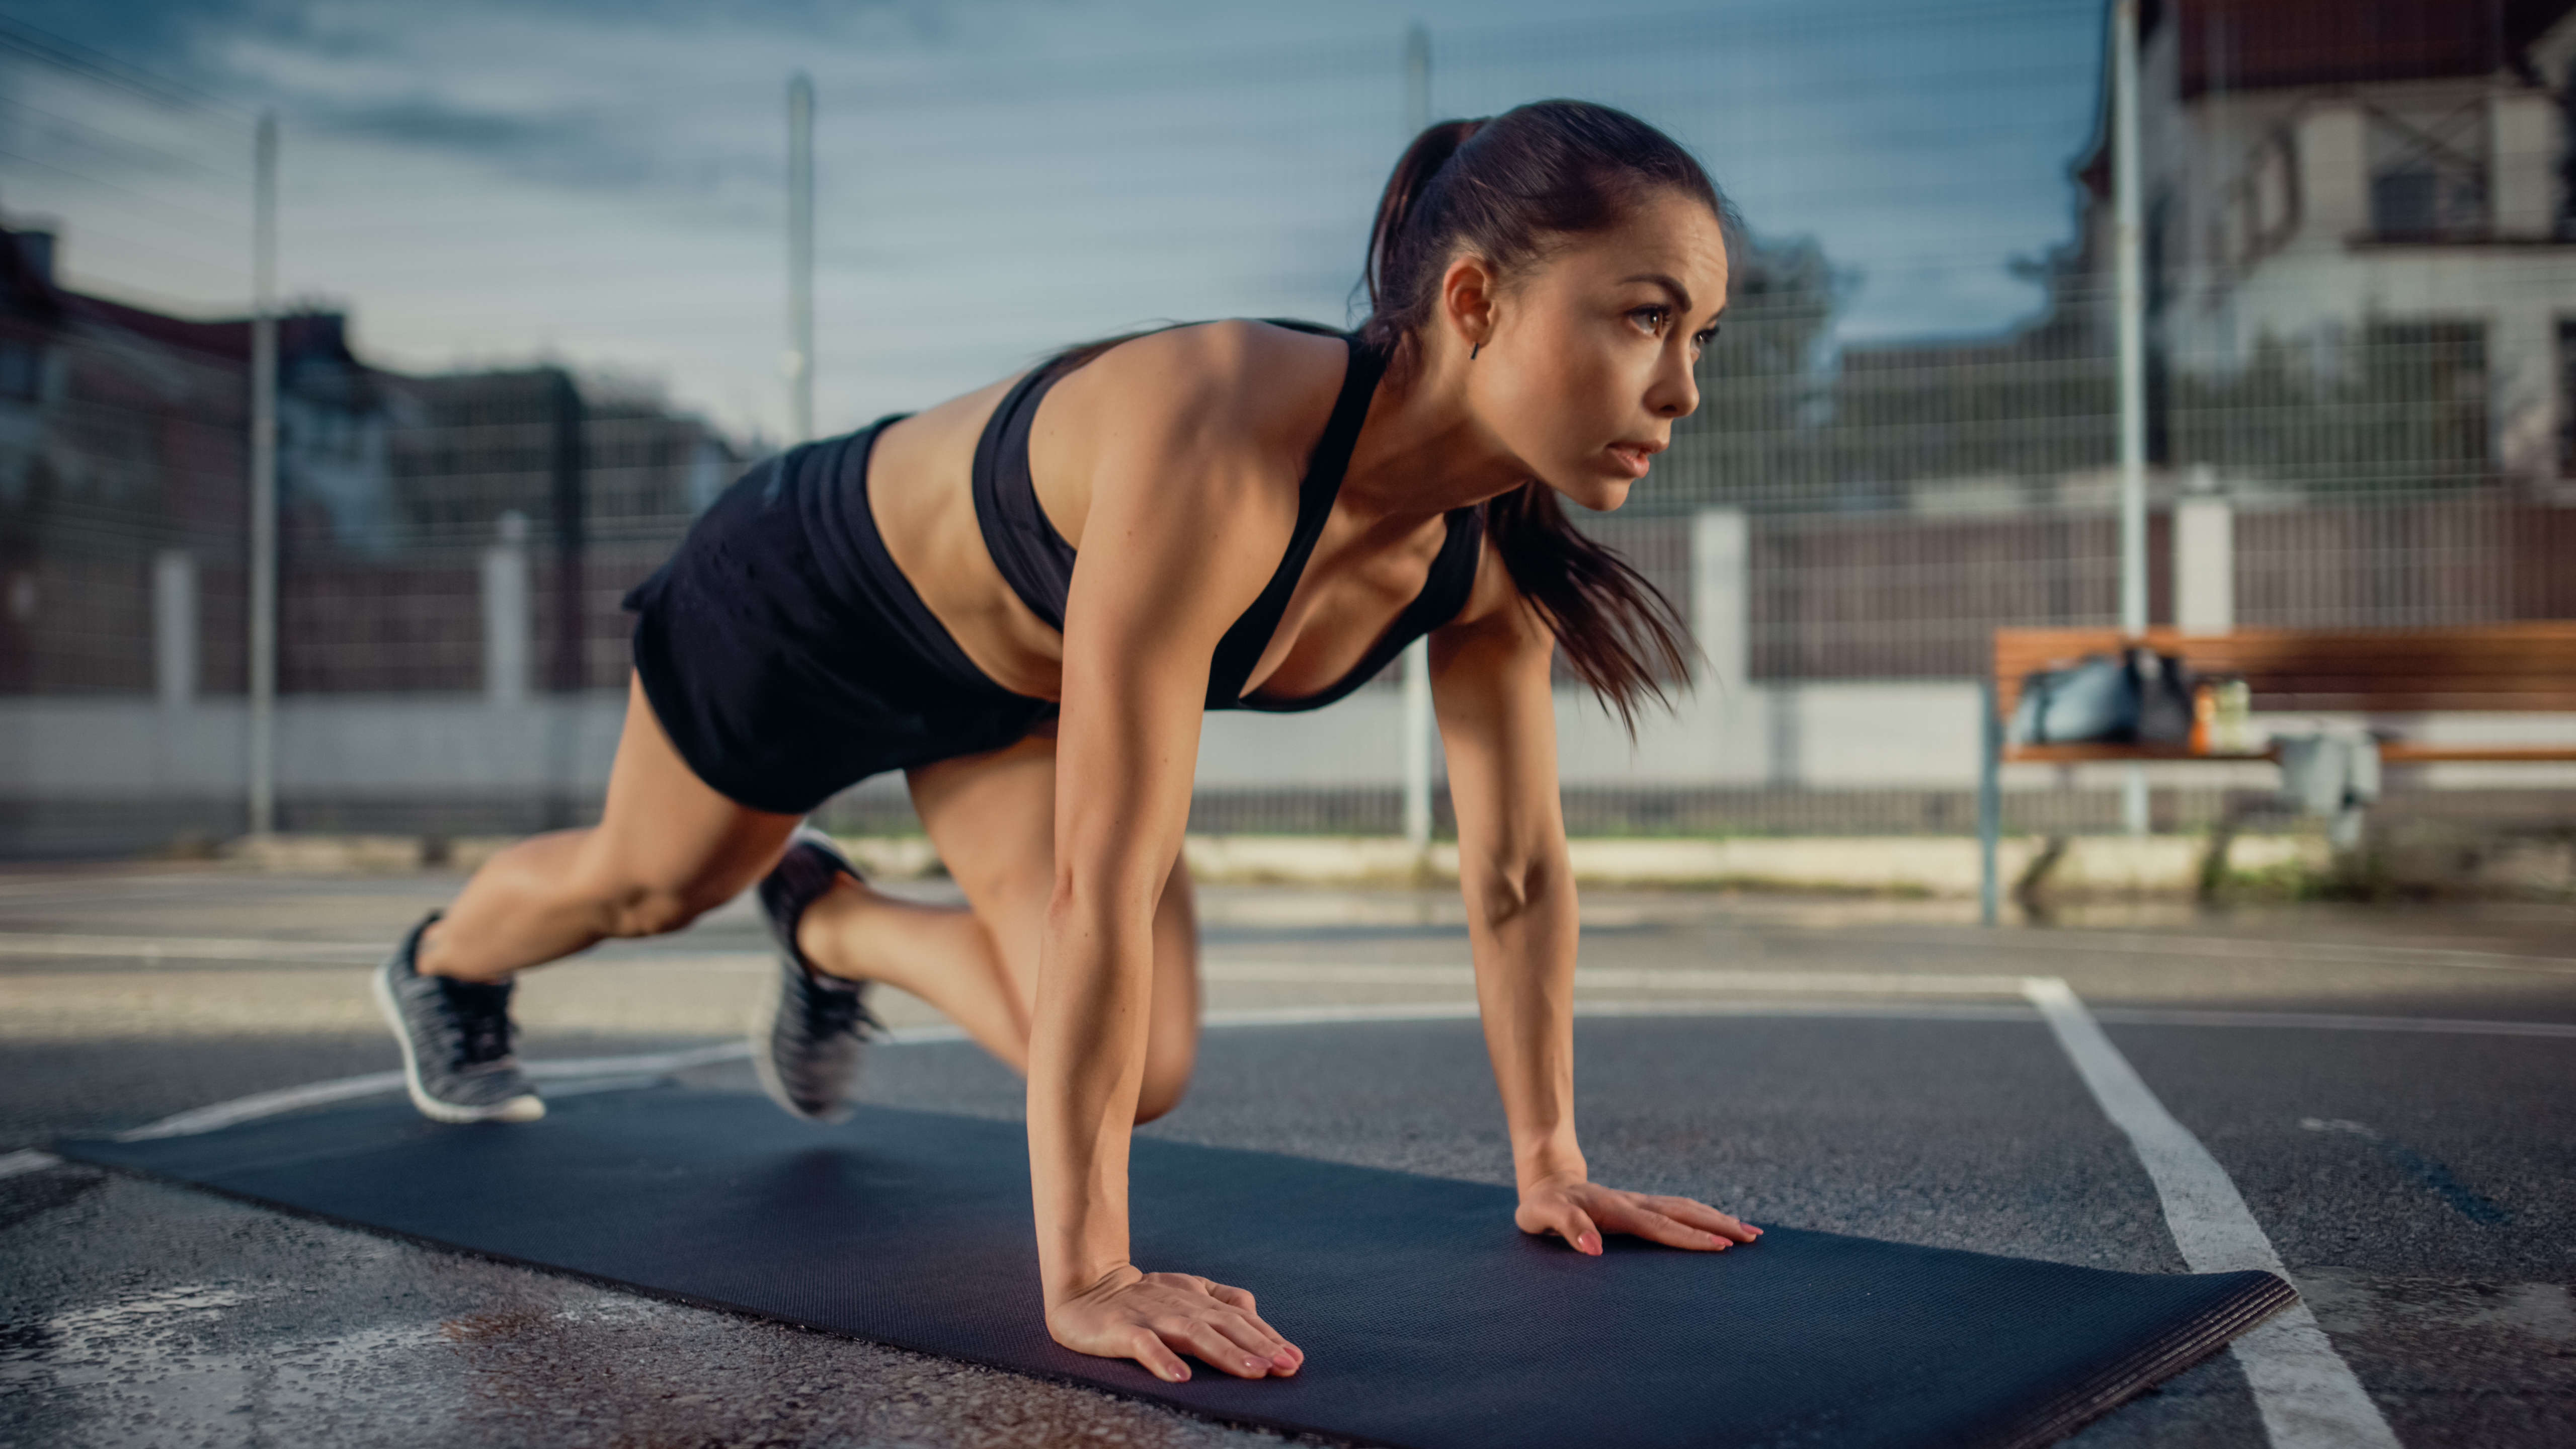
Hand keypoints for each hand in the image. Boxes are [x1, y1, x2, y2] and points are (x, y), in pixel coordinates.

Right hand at [1047, 1266, 1303, 1383]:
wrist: (1085, 1288)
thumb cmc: (1143, 1296)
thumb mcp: (1187, 1292)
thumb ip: (1222, 1300)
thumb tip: (1256, 1314)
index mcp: (1198, 1299)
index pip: (1240, 1319)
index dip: (1268, 1337)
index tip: (1294, 1358)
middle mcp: (1181, 1306)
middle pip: (1225, 1326)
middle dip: (1258, 1346)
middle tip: (1286, 1366)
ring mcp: (1152, 1317)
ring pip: (1194, 1334)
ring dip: (1225, 1353)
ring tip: (1252, 1371)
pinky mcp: (1122, 1330)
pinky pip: (1144, 1345)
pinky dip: (1162, 1360)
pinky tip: (1181, 1377)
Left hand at [1515, 1171, 1761, 1255]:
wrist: (1545, 1183)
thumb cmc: (1542, 1206)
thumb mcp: (1544, 1216)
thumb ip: (1567, 1228)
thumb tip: (1594, 1248)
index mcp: (1617, 1210)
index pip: (1661, 1226)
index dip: (1690, 1237)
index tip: (1721, 1246)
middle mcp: (1635, 1203)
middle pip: (1684, 1212)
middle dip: (1719, 1224)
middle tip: (1753, 1238)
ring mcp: (1640, 1202)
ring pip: (1686, 1208)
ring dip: (1718, 1218)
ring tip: (1750, 1232)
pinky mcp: (1641, 1206)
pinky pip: (1679, 1210)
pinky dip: (1703, 1216)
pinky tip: (1719, 1224)